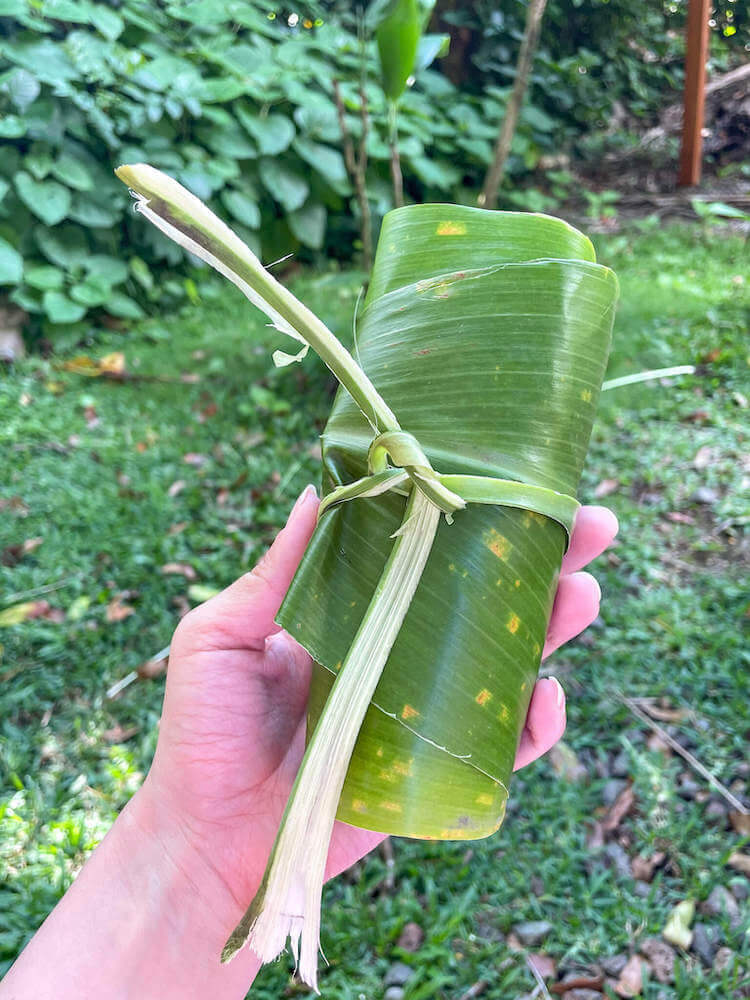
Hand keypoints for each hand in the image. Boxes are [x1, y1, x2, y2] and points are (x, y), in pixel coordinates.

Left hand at [141, 488, 616, 926]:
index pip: (428, 556)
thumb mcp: (223, 634)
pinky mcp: (435, 769)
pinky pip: (502, 746)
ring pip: (508, 661)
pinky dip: (535, 723)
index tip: (517, 483)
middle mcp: (400, 653)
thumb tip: (319, 491)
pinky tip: (547, 694)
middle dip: (545, 562)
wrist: (207, 835)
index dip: (474, 520)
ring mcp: (423, 710)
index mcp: (357, 614)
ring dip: (557, 627)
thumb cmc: (205, 731)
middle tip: (592, 527)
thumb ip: (275, 573)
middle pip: (486, 599)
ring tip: (585, 592)